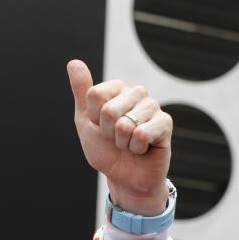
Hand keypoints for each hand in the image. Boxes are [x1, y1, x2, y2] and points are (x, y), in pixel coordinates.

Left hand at [67, 59, 172, 214]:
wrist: (124, 177)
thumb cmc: (105, 150)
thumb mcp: (86, 122)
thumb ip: (82, 92)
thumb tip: (73, 62)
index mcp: (117, 89)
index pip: (95, 94)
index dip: (93, 118)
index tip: (100, 127)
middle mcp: (137, 93)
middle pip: (109, 110)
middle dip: (107, 132)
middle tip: (115, 139)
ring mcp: (152, 107)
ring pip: (125, 124)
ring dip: (121, 142)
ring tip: (128, 144)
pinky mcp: (165, 123)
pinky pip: (141, 134)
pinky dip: (136, 148)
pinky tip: (142, 148)